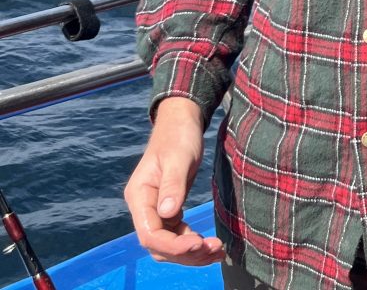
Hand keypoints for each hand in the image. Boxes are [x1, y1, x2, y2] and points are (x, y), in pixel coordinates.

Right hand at [124, 96, 224, 265]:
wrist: (182, 122)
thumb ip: (173, 184)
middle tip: (214, 248)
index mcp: (139, 195)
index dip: (173, 245)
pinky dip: (194, 244)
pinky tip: (212, 245)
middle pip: (159, 246)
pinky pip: (178, 235)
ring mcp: (155, 210)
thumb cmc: (178, 135)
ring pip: (170, 245)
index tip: (198, 243)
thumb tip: (167, 213)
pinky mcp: (169, 209)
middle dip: (185, 253)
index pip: (150, 234)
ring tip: (218, 249)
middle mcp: (144, 207)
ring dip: (192, 253)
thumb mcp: (179, 157)